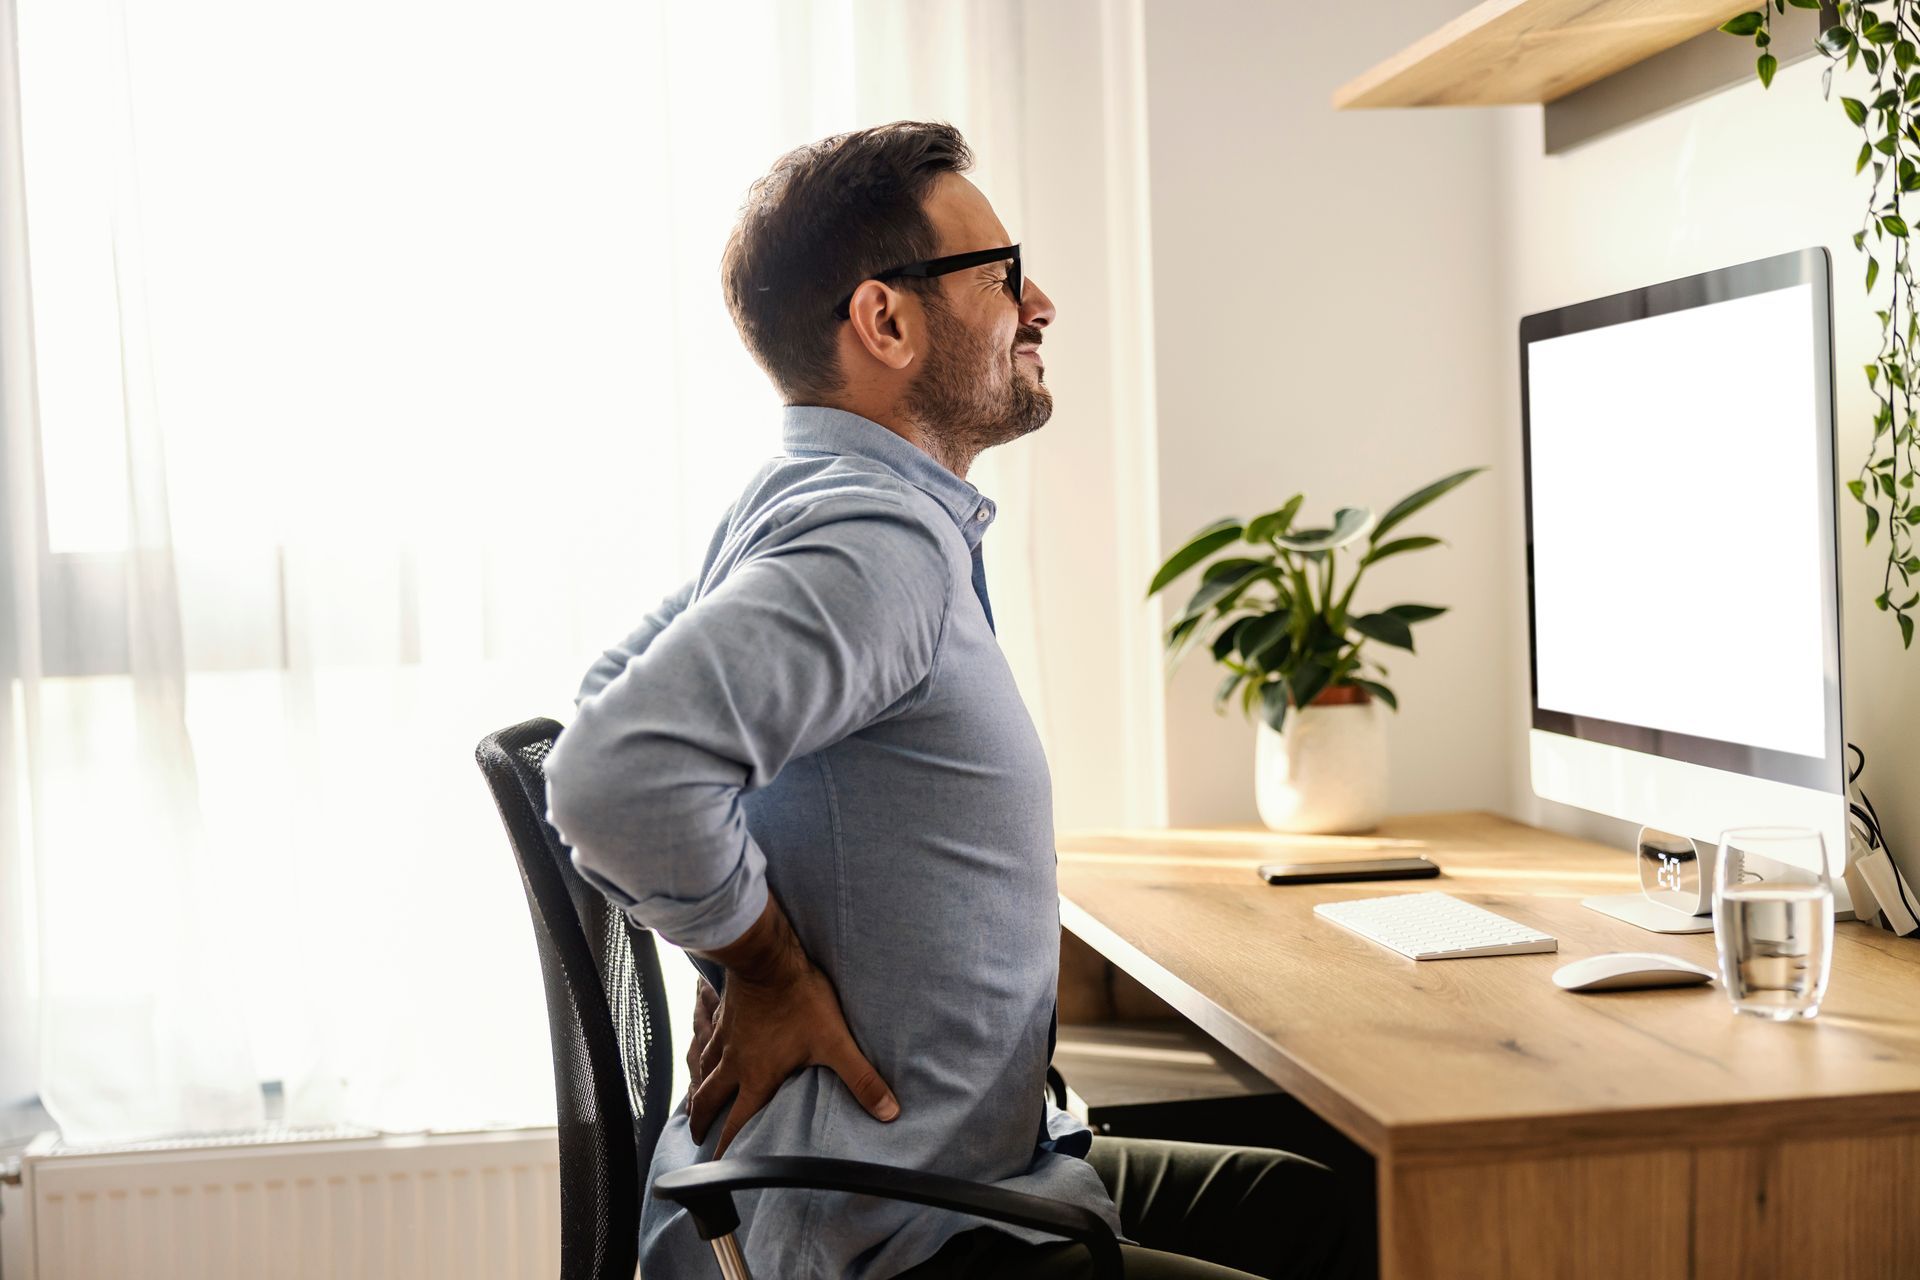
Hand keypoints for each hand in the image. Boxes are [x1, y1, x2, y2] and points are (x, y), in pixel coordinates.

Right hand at [689, 898, 899, 1155]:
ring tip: (693, 1102)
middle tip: (696, 1135)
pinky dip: (700, 1051)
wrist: (767, 956)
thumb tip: (888, 1112)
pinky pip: (704, 1038)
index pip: (738, 1123)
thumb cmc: (799, 999)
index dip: (729, 1149)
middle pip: (709, 1099)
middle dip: (702, 1121)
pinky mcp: (723, 1014)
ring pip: (702, 1070)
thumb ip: (861, 1079)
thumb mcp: (835, 1041)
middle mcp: (734, 1063)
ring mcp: (725, 1037)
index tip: (718, 1168)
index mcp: (758, 1077)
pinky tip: (703, 1050)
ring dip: (697, 1089)